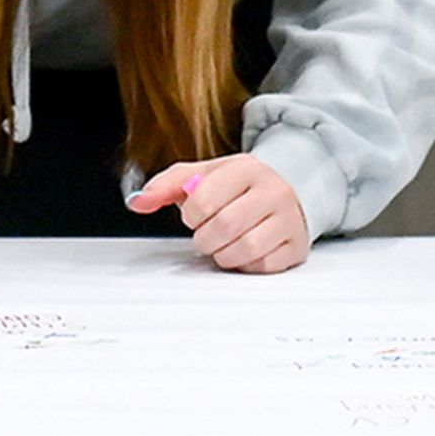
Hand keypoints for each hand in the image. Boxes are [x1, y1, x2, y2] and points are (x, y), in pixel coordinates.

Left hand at [127, 153, 312, 271]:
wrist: (291, 187)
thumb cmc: (241, 184)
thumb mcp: (205, 174)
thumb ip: (167, 185)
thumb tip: (137, 202)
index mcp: (246, 169)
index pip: (204, 199)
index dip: (190, 215)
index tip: (194, 215)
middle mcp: (272, 191)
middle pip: (224, 227)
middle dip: (205, 238)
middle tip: (206, 234)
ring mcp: (288, 219)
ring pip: (245, 250)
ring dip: (223, 255)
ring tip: (223, 244)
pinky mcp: (297, 246)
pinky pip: (264, 266)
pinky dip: (246, 265)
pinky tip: (244, 252)